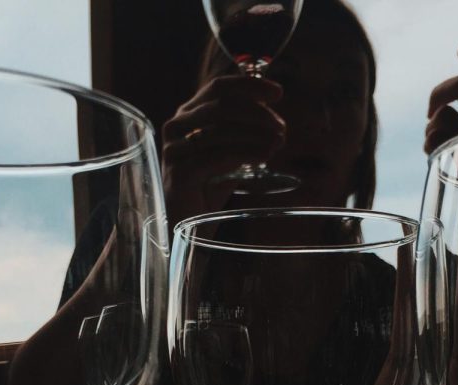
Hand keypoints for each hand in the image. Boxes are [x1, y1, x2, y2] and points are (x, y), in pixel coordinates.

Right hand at [162, 75, 285, 225]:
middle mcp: (177, 126)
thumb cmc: (207, 189)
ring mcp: (175, 149)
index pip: (219, 87)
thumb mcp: (229, 156)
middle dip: (257, 113)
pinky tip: (264, 156)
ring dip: (255, 133)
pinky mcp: (179, 173)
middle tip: (281, 128)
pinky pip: (216, 157)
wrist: (186, 227)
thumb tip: (275, 122)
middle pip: (222, 105)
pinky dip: (244, 153)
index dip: (250, 85)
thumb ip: (244, 136)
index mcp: (188, 115)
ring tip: (278, 143)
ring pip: (220, 130)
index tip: (278, 93)